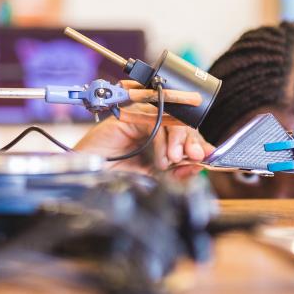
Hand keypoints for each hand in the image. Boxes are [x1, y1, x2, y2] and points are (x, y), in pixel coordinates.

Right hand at [74, 106, 214, 180]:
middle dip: (192, 141)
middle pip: (181, 124)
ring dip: (178, 141)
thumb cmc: (111, 179)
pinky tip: (161, 157)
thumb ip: (174, 174)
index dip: (197, 144)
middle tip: (195, 157)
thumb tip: (197, 166)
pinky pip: (156, 119)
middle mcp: (150, 127)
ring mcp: (140, 119)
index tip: (208, 156)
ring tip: (172, 161)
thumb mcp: (151, 179)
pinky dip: (163, 139)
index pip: (183, 136)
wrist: (86, 179)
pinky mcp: (131, 115)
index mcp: (156, 141)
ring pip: (172, 119)